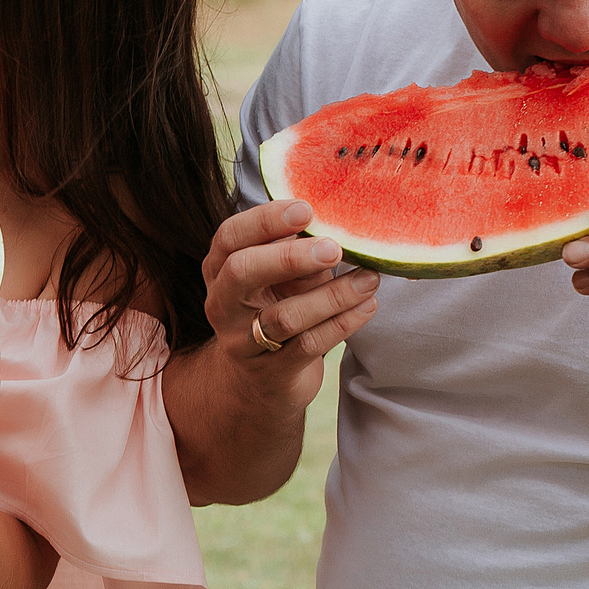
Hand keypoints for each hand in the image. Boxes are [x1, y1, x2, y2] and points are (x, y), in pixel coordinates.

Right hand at [201, 200, 380, 409]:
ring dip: (332, 296)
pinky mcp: (270, 372)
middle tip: (333, 248)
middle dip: (290, 256)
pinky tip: (367, 306)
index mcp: (219, 269)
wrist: (262, 379)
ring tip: (368, 280)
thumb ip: (293, 248)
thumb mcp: (277, 275)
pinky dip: (343, 323)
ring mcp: (241, 341)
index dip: (265, 220)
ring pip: (284, 316)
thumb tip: (334, 217)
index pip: (230, 236)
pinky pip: (309, 345)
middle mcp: (222, 304)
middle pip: (242, 271)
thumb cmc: (275, 309)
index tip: (306, 210)